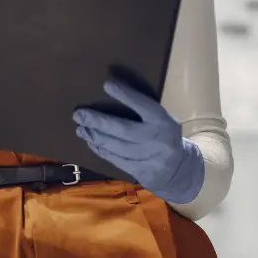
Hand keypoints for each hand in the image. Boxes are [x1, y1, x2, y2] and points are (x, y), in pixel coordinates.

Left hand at [73, 80, 205, 204]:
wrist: (179, 168)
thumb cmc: (165, 135)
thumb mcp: (162, 119)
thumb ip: (143, 111)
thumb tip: (113, 94)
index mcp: (163, 120)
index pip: (142, 104)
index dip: (125, 95)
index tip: (106, 85)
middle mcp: (155, 138)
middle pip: (122, 129)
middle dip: (98, 121)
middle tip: (78, 114)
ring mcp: (147, 157)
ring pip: (115, 146)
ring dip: (94, 136)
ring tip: (80, 128)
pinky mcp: (139, 172)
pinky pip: (115, 160)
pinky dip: (100, 150)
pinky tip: (90, 142)